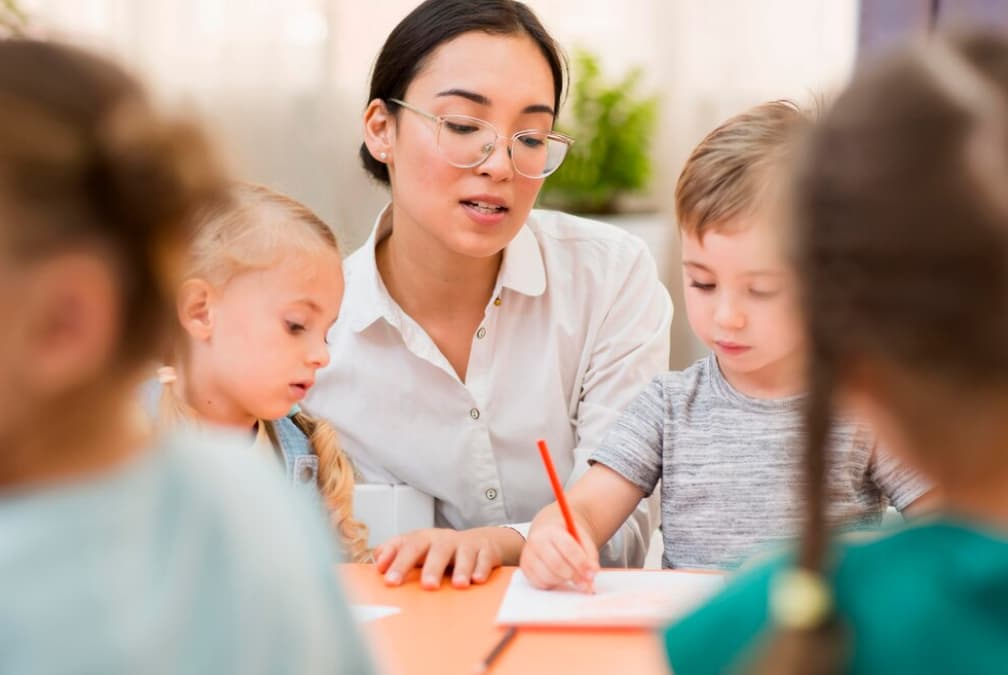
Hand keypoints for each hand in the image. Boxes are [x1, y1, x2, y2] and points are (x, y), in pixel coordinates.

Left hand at [373, 526, 523, 589]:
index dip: (396, 559)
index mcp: (423, 539)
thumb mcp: (418, 549)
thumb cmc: (441, 550)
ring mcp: (465, 545)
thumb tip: (377, 559)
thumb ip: (395, 553)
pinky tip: (477, 580)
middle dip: (431, 567)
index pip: (407, 545)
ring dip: (461, 569)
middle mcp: (443, 540)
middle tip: (427, 586)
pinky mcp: (485, 551)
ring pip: (463, 554)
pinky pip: (484, 559)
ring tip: (459, 584)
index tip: (386, 576)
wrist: (480, 541)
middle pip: (436, 550)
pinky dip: (481, 569)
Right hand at [520, 520, 598, 591]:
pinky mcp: (525, 568)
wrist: (548, 532)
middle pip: (557, 564)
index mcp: (552, 530)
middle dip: (574, 576)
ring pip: (548, 576)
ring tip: (571, 575)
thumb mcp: (582, 539)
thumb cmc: (567, 537)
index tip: (592, 574)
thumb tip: (593, 573)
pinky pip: (540, 583)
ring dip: (564, 581)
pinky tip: (558, 576)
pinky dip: (553, 584)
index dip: (581, 563)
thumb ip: (590, 555)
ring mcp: (528, 555)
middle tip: (585, 583)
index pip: (568, 548)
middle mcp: (537, 541)